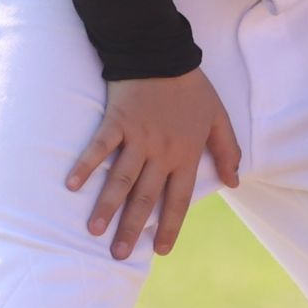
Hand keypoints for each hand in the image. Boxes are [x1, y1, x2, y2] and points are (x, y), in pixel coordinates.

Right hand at [65, 69, 240, 261]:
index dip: (170, 226)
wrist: (163, 53)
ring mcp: (137, 137)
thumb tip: (235, 182)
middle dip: (131, 228)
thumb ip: (228, 151)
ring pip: (121, 179)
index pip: (178, 199)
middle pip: (145, 197)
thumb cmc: (192, 87)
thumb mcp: (219, 118)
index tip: (160, 250)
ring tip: (94, 230)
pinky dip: (85, 166)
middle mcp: (162, 152)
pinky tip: (72, 185)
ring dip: (107, 206)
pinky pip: (99, 148)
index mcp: (186, 154)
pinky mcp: (116, 121)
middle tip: (118, 254)